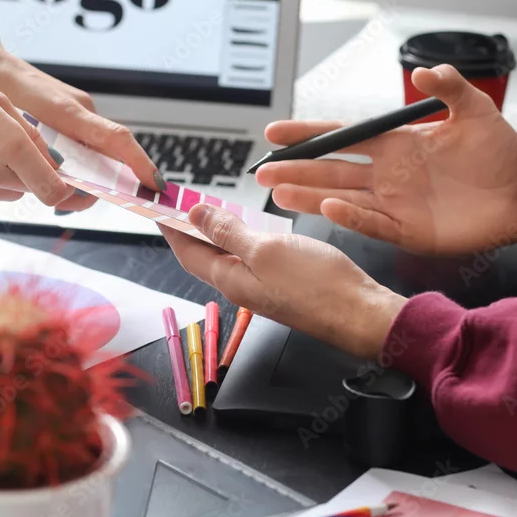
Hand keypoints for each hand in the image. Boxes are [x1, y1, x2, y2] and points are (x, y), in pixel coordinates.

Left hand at [0, 47, 163, 212]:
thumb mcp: (13, 125)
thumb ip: (39, 154)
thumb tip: (59, 183)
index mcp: (71, 111)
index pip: (118, 139)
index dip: (138, 164)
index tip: (153, 184)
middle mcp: (83, 110)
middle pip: (114, 152)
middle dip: (115, 182)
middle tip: (94, 203)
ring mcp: (79, 110)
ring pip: (99, 150)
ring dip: (95, 174)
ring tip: (71, 193)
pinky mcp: (72, 113)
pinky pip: (87, 142)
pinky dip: (83, 162)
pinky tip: (64, 174)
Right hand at [0, 65, 74, 204]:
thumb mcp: (1, 102)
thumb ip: (31, 134)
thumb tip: (50, 159)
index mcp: (10, 147)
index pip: (52, 190)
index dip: (64, 190)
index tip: (66, 182)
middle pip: (31, 189)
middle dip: (33, 173)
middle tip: (17, 147)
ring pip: (8, 193)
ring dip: (10, 177)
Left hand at [159, 204, 406, 358]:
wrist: (359, 313)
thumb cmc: (316, 285)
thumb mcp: (265, 250)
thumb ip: (229, 233)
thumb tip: (195, 215)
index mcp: (230, 279)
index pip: (187, 251)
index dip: (170, 227)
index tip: (157, 206)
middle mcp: (242, 286)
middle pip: (205, 255)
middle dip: (190, 229)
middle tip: (180, 203)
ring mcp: (263, 287)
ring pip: (229, 257)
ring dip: (217, 233)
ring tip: (210, 210)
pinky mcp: (283, 285)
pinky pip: (252, 260)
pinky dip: (244, 240)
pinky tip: (252, 229)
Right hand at [257, 65, 516, 255]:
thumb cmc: (500, 152)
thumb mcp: (476, 111)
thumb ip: (450, 88)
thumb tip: (423, 71)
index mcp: (396, 144)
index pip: (344, 137)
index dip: (310, 134)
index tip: (276, 133)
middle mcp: (388, 174)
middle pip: (332, 170)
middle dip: (296, 169)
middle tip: (262, 171)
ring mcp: (396, 203)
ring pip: (342, 198)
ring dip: (311, 194)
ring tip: (278, 193)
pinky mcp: (409, 230)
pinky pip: (373, 223)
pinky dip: (350, 216)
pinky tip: (328, 207)